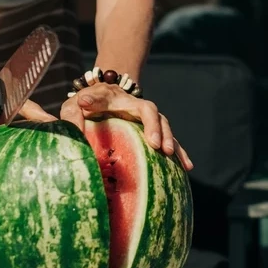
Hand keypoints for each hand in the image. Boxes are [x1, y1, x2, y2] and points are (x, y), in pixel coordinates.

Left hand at [60, 83, 193, 170]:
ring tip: (182, 164)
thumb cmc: (86, 103)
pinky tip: (186, 168)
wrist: (95, 100)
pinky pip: (167, 143)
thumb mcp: (80, 102)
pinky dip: (178, 153)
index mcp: (129, 103)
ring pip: (168, 132)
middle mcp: (142, 112)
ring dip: (176, 146)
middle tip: (165, 152)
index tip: (152, 141)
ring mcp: (148, 124)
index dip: (151, 124)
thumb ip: (80, 103)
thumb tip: (83, 102)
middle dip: (166, 136)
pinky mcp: (149, 135)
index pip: (146, 109)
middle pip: (161, 120)